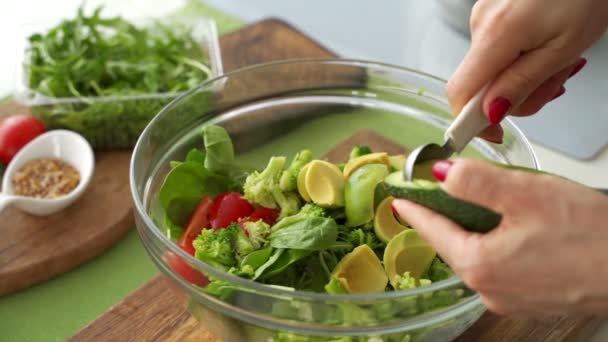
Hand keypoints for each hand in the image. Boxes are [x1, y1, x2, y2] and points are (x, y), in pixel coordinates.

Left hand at [391, 159, 607, 315]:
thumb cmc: (592, 236)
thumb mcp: (525, 195)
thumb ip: (475, 183)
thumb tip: (441, 174)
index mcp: (479, 265)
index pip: (432, 231)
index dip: (414, 209)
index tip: (399, 198)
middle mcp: (489, 289)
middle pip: (452, 244)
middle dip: (444, 216)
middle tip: (439, 192)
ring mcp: (510, 298)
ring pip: (477, 255)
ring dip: (473, 229)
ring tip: (480, 204)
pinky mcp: (532, 298)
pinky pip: (500, 267)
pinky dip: (496, 245)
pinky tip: (512, 228)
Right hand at [448, 0, 607, 142]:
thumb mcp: (563, 48)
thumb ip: (522, 83)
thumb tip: (490, 113)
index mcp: (496, 35)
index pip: (460, 92)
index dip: (470, 121)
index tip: (492, 134)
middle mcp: (480, 24)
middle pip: (480, 84)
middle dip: (515, 95)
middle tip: (554, 85)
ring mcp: (483, 15)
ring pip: (492, 68)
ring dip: (523, 75)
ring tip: (558, 59)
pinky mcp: (491, 10)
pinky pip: (497, 49)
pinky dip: (520, 56)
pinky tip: (546, 44)